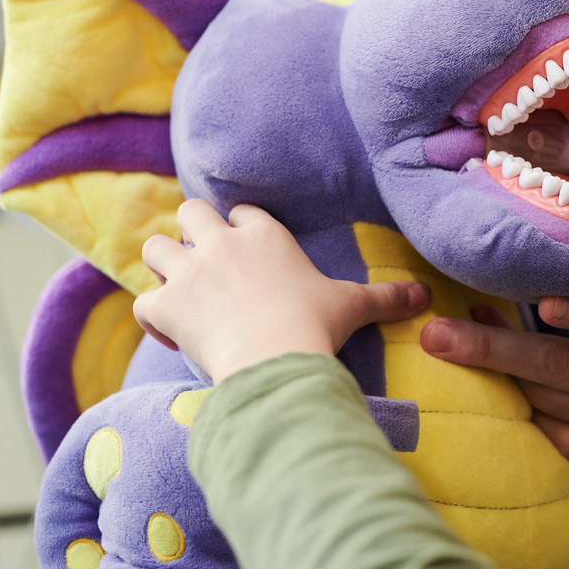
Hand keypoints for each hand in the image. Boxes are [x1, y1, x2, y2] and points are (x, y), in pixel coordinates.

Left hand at [134, 200, 429, 382]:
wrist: (276, 357)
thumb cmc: (316, 326)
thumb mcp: (354, 305)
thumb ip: (386, 297)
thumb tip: (425, 296)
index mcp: (265, 235)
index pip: (243, 211)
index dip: (241, 229)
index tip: (247, 253)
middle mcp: (222, 243)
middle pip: (190, 211)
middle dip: (192, 232)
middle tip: (206, 265)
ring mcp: (189, 272)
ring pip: (155, 248)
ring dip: (164, 268)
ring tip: (182, 292)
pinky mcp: (167, 306)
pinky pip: (144, 302)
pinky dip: (153, 317)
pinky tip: (169, 335)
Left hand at [419, 283, 568, 472]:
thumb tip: (535, 247)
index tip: (541, 302)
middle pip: (556, 367)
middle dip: (489, 349)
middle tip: (436, 336)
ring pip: (547, 402)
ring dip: (499, 377)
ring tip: (454, 349)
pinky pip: (557, 438)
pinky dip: (529, 414)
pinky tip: (505, 393)